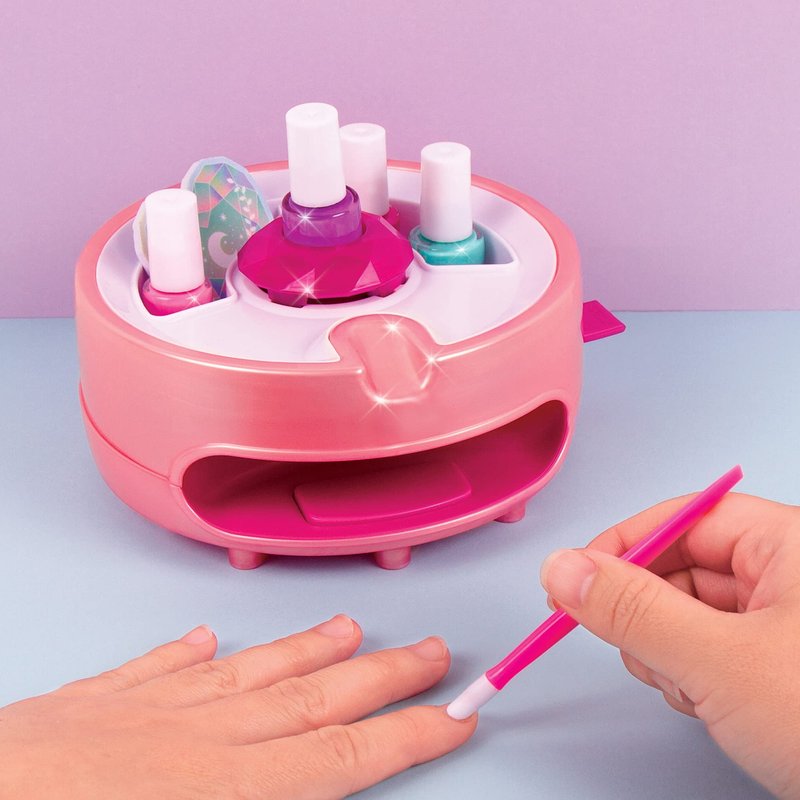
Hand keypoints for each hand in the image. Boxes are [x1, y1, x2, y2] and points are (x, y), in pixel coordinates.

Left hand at [0, 616, 475, 798]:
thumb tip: (308, 791)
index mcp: (230, 790)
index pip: (348, 754)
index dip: (412, 734)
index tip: (455, 718)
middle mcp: (203, 739)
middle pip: (318, 698)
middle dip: (387, 674)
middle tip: (433, 651)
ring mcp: (150, 712)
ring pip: (254, 670)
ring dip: (308, 648)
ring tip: (348, 627)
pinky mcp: (96, 702)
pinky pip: (156, 669)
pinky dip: (188, 652)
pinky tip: (209, 636)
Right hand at [540, 492, 799, 798]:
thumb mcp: (722, 663)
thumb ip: (633, 611)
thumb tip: (564, 570)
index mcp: (791, 545)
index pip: (682, 518)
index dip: (623, 546)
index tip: (573, 580)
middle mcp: (789, 574)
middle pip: (681, 566)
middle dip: (648, 612)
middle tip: (640, 650)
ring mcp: (785, 622)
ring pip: (690, 613)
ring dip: (668, 650)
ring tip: (688, 688)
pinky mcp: (777, 663)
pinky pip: (708, 649)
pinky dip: (691, 675)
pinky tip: (706, 704)